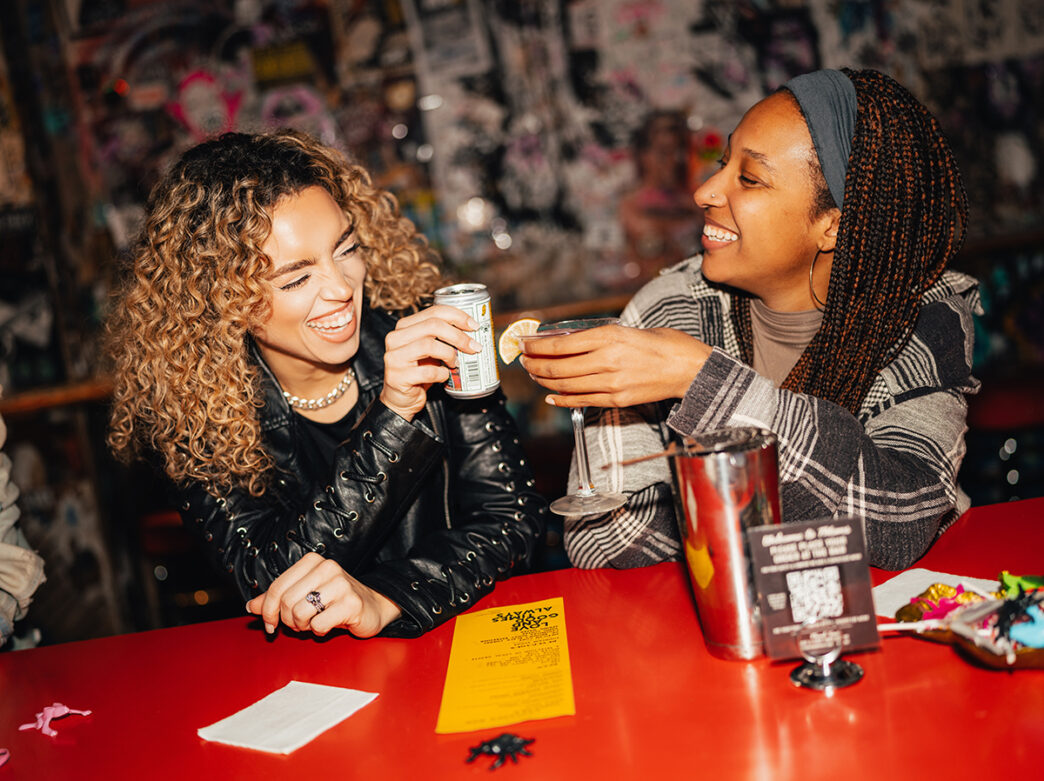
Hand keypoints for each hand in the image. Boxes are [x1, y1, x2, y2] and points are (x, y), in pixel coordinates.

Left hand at [246, 552, 401, 637]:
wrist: (373, 606)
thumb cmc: (335, 601)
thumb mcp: (304, 595)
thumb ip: (277, 599)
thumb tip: (251, 606)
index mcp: (312, 561)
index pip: (277, 587)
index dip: (268, 610)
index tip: (270, 624)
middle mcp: (327, 568)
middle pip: (286, 602)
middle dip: (287, 621)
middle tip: (298, 625)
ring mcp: (341, 584)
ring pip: (300, 613)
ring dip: (303, 626)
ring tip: (313, 623)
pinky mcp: (351, 603)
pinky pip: (319, 625)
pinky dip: (319, 631)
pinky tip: (328, 625)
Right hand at [380, 304, 481, 420]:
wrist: (400, 399)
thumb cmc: (418, 372)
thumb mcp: (429, 350)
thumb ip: (442, 338)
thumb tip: (472, 332)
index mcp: (404, 326)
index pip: (434, 312)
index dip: (458, 316)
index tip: (474, 326)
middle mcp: (396, 338)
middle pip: (433, 326)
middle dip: (458, 336)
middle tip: (474, 346)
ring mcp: (394, 357)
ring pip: (429, 345)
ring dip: (449, 354)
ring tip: (456, 363)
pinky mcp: (397, 377)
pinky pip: (427, 372)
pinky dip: (442, 374)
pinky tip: (445, 376)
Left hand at [520, 325, 711, 407]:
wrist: (691, 369)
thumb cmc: (665, 344)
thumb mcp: (629, 330)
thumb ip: (601, 336)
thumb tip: (571, 340)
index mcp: (610, 337)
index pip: (561, 344)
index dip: (536, 346)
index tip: (524, 343)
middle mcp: (607, 361)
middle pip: (558, 366)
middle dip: (534, 364)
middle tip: (523, 360)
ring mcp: (611, 383)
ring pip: (566, 384)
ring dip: (544, 380)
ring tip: (534, 374)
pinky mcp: (617, 399)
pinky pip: (582, 401)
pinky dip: (562, 399)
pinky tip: (550, 395)